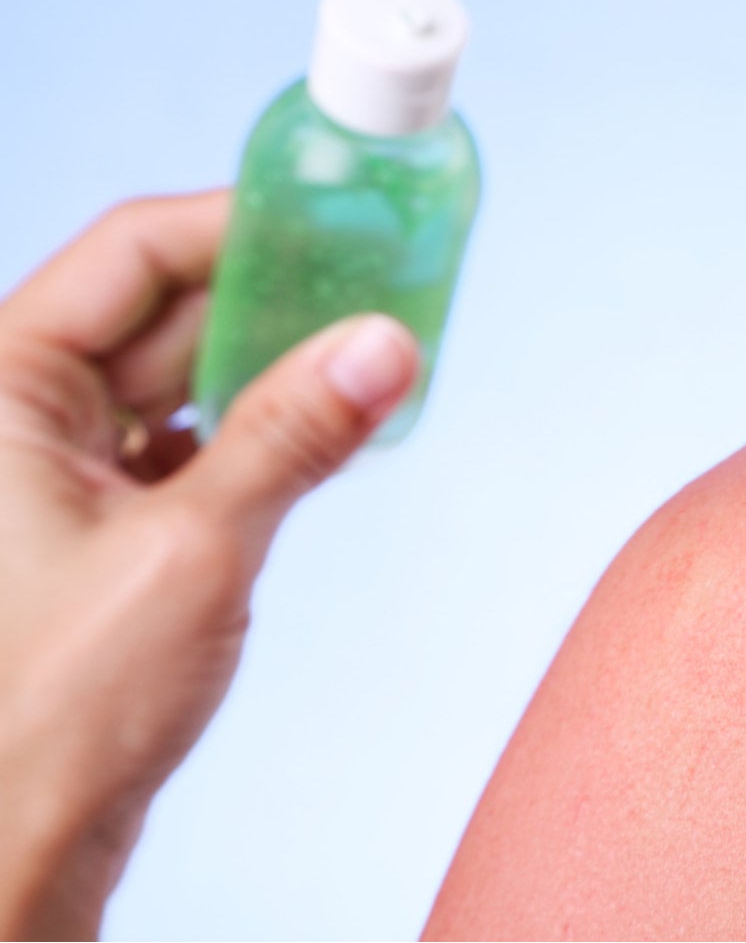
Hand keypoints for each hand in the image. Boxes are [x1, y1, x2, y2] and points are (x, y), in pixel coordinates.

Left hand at [0, 191, 417, 938]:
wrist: (14, 846)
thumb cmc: (51, 711)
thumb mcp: (193, 550)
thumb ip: (295, 434)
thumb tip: (386, 343)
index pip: (132, 252)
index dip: (242, 223)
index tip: (343, 217)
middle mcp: (15, 411)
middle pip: (164, 307)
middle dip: (280, 294)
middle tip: (389, 280)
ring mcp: (50, 467)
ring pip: (183, 375)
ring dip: (279, 364)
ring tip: (380, 350)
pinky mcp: (92, 521)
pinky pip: (189, 439)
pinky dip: (261, 428)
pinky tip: (334, 428)